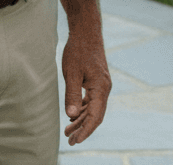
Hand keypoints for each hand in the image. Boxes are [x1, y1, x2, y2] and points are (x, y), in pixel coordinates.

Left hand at [61, 19, 110, 143]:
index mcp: (101, 88)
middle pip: (95, 115)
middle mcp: (104, 88)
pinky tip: (74, 114)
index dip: (85, 131)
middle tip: (70, 140)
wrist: (86, 31)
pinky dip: (83, 109)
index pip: (95, 117)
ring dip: (82, 120)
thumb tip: (71, 116)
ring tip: (68, 130)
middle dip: (83, 129)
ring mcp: (102, 84)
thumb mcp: (72, 72)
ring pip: (93, 108)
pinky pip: (92, 100)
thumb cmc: (78, 50)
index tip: (75, 141)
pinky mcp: (97, 80)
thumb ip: (72, 95)